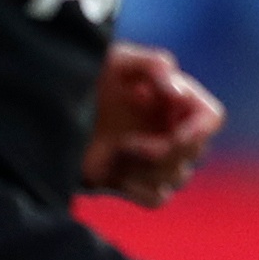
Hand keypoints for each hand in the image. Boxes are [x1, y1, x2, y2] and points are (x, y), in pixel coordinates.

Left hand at [85, 43, 224, 206]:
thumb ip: (149, 63)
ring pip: (177, 177)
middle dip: (168, 151)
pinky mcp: (133, 182)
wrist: (47, 111)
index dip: (199, 128)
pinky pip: (157, 198)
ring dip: (148, 169)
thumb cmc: (84, 79)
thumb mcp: (114, 61)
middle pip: (196, 151)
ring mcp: (152, 159)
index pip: (211, 118)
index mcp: (173, 100)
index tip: (176, 134)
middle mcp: (169, 129)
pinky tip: (114, 172)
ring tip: (116, 151)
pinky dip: (139, 189)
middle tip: (129, 142)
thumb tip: (176, 86)